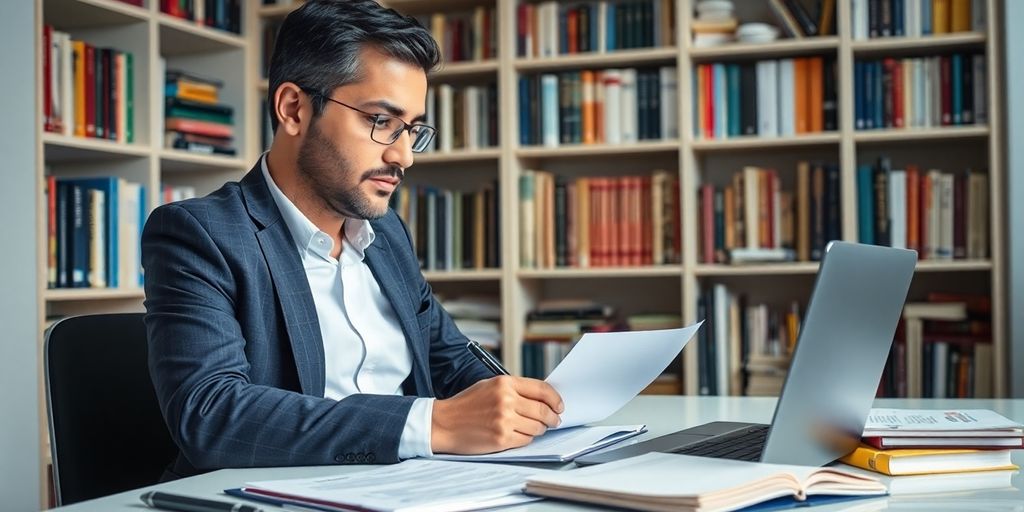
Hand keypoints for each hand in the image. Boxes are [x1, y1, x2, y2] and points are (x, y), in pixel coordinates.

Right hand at [430, 375, 563, 453]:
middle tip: (554, 421)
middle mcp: (506, 400)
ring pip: (537, 427)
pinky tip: (519, 435)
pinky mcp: (501, 438)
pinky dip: (526, 439)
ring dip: (539, 430)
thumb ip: (514, 389)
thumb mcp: (489, 386)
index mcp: (504, 383)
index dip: (555, 399)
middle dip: (552, 418)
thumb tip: (541, 398)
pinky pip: (526, 440)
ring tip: (533, 428)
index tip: (559, 406)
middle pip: (543, 410)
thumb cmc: (466, 405)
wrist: (443, 423)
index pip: (542, 389)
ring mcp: (504, 420)